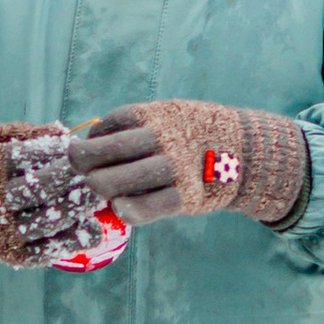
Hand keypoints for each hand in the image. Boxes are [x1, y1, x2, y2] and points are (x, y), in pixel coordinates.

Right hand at [0, 124, 124, 266]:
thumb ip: (26, 134)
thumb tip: (63, 131)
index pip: (27, 156)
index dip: (58, 151)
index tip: (79, 147)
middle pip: (41, 188)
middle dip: (74, 177)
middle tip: (98, 169)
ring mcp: (1, 233)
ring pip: (47, 221)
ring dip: (79, 208)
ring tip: (101, 194)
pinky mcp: (11, 256)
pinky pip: (45, 252)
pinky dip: (71, 241)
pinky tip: (91, 229)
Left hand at [70, 101, 308, 231]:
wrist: (246, 151)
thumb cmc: (196, 135)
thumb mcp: (171, 115)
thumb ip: (139, 126)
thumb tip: (94, 139)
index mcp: (160, 114)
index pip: (115, 122)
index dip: (95, 136)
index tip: (86, 146)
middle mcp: (166, 138)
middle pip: (113, 149)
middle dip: (86, 160)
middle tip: (78, 168)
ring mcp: (177, 168)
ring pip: (127, 179)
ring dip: (103, 185)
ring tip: (94, 186)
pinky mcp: (187, 196)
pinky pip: (151, 206)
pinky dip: (131, 209)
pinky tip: (119, 207)